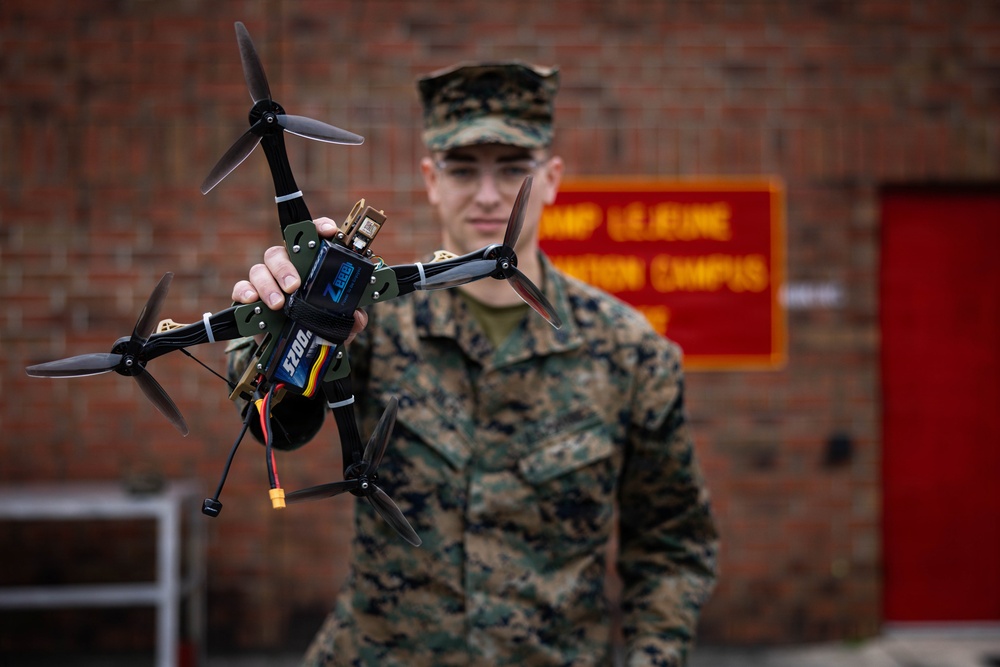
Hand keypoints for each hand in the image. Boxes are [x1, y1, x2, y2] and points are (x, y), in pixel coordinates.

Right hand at [232, 217, 368, 343]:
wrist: (293, 349)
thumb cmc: (316, 326)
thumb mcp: (338, 325)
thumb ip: (351, 320)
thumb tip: (358, 317)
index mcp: (311, 265)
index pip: (314, 238)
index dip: (321, 228)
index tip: (330, 231)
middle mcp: (287, 267)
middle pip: (281, 252)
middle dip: (287, 267)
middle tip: (294, 286)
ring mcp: (267, 281)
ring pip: (260, 269)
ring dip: (268, 284)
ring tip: (278, 304)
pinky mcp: (250, 298)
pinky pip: (242, 287)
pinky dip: (245, 292)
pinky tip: (252, 300)